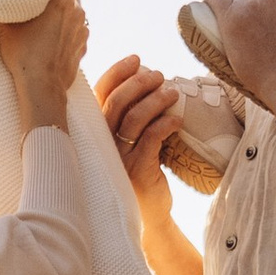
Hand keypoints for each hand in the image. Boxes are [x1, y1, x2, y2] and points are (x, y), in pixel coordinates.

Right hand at [0, 0, 85, 128]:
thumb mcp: (6, 29)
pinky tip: (52, 41)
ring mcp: (82, 30)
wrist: (42, 89)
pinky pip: (76, 32)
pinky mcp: (83, 47)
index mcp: (61, 1)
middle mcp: (77, 12)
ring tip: (43, 23)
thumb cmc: (23, 55)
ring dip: (63, 14)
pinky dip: (67, 33)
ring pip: (74, 11)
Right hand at [95, 53, 183, 198]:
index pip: (100, 94)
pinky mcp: (137, 171)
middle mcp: (103, 144)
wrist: (148, 214)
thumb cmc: (140, 171)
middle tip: (159, 75)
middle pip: (116, 102)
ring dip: (156, 100)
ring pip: (134, 118)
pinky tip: (178, 120)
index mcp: (97, 132)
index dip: (116, 73)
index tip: (137, 59)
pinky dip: (166, 124)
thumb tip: (146, 78)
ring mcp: (119, 158)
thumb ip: (129, 116)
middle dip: (139, 82)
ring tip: (172, 92)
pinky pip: (152, 139)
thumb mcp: (128, 142)